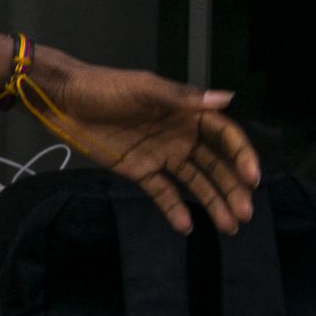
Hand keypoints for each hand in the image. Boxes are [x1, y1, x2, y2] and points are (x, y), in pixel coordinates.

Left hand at [33, 48, 259, 234]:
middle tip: (244, 214)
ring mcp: (160, 155)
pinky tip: (187, 226)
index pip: (224, 136)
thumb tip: (227, 98)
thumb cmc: (104, 88)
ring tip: (229, 227)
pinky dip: (174, 209)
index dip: (241, 155)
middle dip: (231, 188)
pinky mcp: (139, 171)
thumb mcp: (143, 89)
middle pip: (215, 165)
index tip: (252, 178)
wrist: (63, 100)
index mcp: (186, 114)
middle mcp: (180, 136)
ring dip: (212, 202)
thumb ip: (182, 98)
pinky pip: (162, 192)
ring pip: (194, 182)